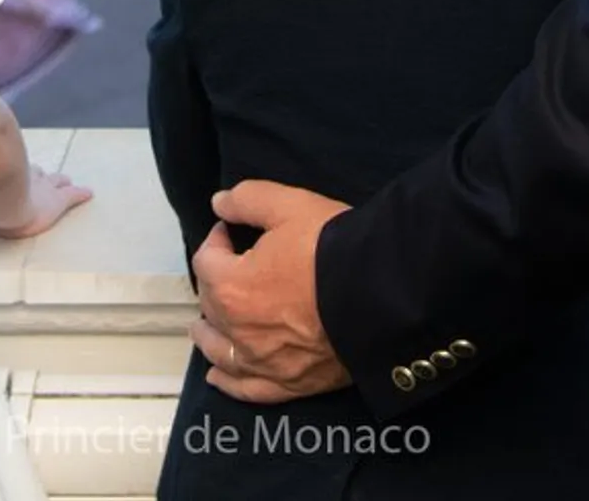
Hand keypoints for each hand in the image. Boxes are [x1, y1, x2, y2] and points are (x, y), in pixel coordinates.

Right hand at [0, 166, 91, 240]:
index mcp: (0, 177)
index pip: (8, 170)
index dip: (13, 172)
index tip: (18, 170)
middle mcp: (21, 177)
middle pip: (33, 175)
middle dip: (39, 176)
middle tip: (43, 174)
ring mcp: (40, 188)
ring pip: (52, 182)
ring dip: (58, 181)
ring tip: (65, 179)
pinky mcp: (54, 202)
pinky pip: (70, 197)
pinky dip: (79, 194)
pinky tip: (88, 193)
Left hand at [192, 181, 354, 402]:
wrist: (381, 293)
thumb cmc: (332, 247)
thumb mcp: (288, 206)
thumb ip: (247, 200)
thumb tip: (219, 204)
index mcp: (231, 285)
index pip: (207, 260)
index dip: (217, 241)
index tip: (231, 232)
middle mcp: (238, 329)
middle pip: (211, 306)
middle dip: (215, 284)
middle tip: (230, 271)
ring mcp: (261, 362)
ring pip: (219, 351)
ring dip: (210, 335)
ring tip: (207, 327)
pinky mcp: (288, 384)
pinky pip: (246, 389)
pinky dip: (229, 382)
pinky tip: (219, 377)